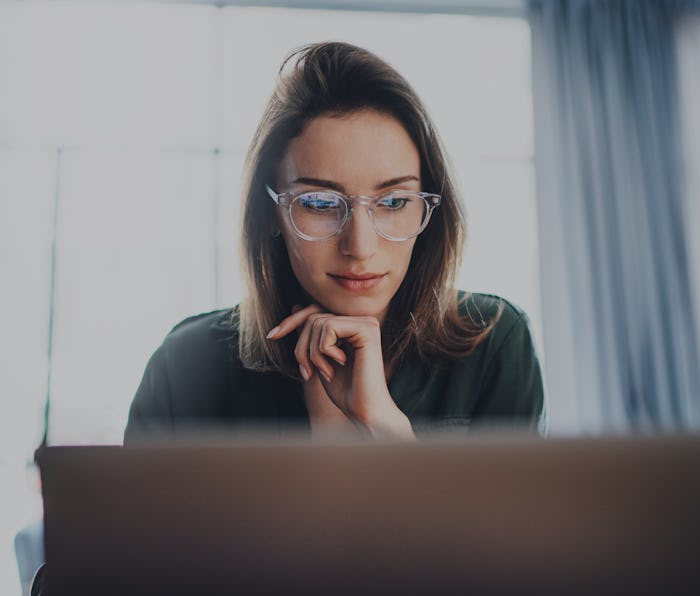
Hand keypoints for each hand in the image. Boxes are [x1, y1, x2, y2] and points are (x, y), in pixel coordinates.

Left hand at [267, 304, 414, 439]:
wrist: (363, 411)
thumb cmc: (345, 391)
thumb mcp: (320, 359)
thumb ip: (312, 335)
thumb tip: (296, 307)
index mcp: (352, 326)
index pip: (315, 312)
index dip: (291, 321)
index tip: (272, 336)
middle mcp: (362, 320)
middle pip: (313, 317)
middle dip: (301, 347)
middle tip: (308, 372)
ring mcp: (366, 323)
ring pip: (318, 322)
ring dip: (312, 352)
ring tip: (324, 372)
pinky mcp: (367, 329)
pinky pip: (329, 327)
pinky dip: (324, 350)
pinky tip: (339, 364)